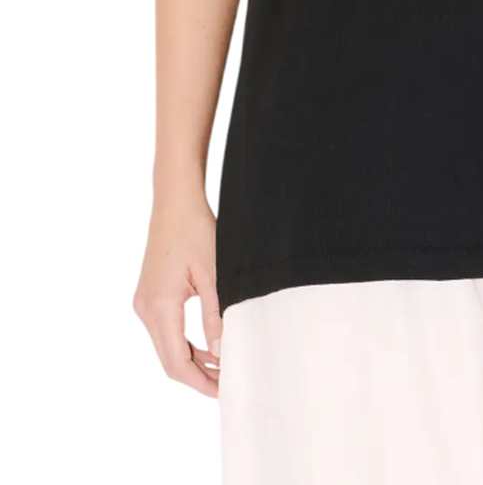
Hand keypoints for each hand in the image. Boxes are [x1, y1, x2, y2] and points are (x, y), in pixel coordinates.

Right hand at [133, 196, 221, 396]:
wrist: (175, 202)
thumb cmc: (195, 230)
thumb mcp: (213, 274)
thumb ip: (215, 315)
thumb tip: (220, 352)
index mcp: (159, 306)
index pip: (176, 361)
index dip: (199, 381)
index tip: (222, 391)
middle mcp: (146, 309)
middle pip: (169, 359)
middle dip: (197, 375)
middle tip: (227, 383)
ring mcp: (144, 303)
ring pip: (167, 346)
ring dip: (193, 359)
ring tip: (223, 367)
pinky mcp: (149, 296)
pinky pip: (166, 330)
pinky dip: (185, 343)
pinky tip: (208, 346)